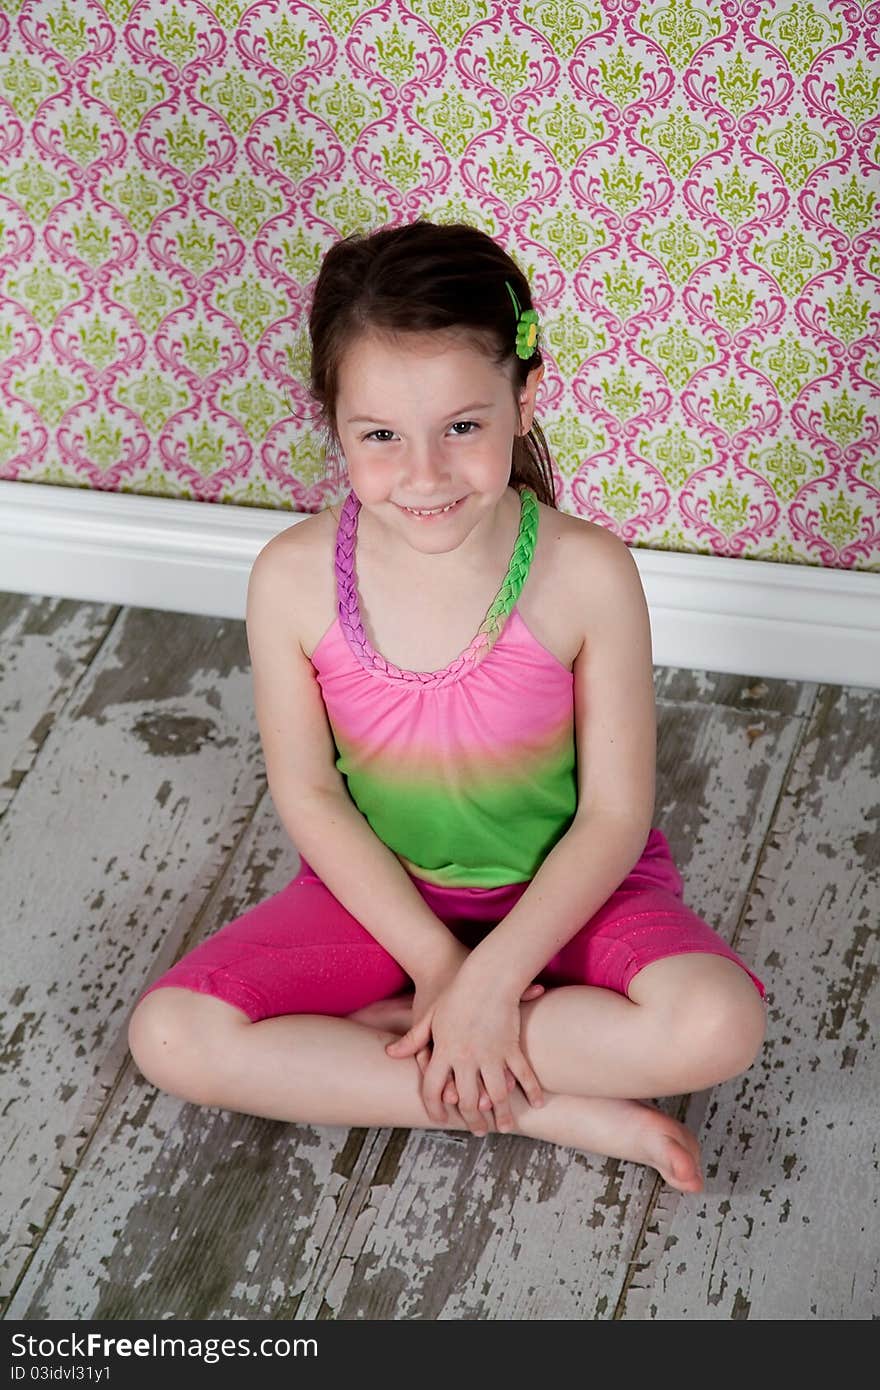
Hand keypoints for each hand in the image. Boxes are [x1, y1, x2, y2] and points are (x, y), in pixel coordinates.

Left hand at [386, 962, 544, 1135]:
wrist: (485, 976)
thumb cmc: (455, 993)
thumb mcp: (429, 1015)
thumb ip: (413, 1039)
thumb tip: (391, 1054)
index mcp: (444, 1051)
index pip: (433, 1089)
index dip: (434, 1108)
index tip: (439, 1119)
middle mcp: (466, 1058)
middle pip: (468, 1100)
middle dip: (473, 1120)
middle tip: (479, 1131)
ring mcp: (491, 1054)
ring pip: (497, 1095)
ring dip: (502, 1114)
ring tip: (505, 1127)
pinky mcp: (510, 1046)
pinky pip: (522, 1074)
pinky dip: (531, 1090)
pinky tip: (537, 1103)